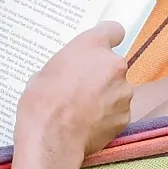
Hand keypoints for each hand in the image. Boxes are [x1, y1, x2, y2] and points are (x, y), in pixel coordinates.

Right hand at [14, 23, 132, 161]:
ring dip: (105, 97)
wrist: (51, 138)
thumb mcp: (45, 72)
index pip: (113, 30)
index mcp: (91, 46)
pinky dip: (107, 117)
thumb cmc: (42, 102)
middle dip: (101, 75)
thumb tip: (70, 76)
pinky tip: (88, 125)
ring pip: (117, 90)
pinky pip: (117, 112)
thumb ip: (67, 67)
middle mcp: (113, 65)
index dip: (108, 39)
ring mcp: (123, 91)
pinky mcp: (125, 116)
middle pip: (113, 65)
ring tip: (82, 111)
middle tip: (81, 89)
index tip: (101, 48)